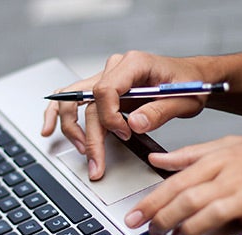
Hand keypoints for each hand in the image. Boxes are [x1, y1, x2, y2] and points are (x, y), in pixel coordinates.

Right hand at [41, 51, 209, 179]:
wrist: (193, 78)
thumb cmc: (191, 85)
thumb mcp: (185, 99)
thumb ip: (159, 111)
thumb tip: (132, 124)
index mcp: (134, 63)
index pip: (106, 89)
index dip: (110, 116)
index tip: (124, 134)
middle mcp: (115, 68)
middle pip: (87, 101)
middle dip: (89, 137)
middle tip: (96, 164)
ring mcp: (106, 78)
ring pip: (73, 101)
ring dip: (71, 129)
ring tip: (83, 153)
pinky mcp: (103, 91)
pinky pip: (73, 99)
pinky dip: (59, 114)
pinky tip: (49, 130)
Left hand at [123, 136, 241, 234]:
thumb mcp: (232, 145)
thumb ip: (192, 154)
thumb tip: (158, 160)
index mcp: (222, 160)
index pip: (177, 182)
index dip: (152, 201)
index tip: (134, 216)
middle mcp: (235, 178)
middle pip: (189, 200)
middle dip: (163, 219)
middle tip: (150, 232)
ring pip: (213, 217)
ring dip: (190, 232)